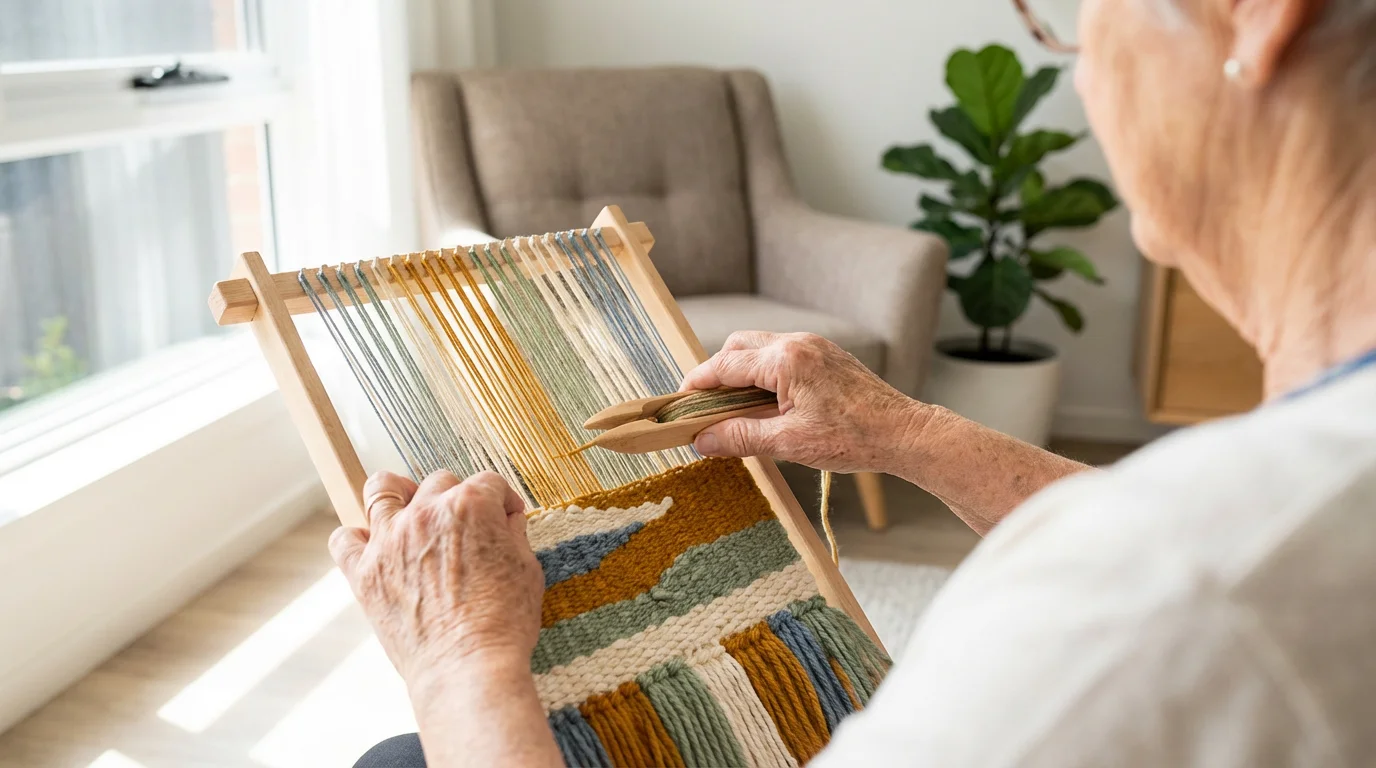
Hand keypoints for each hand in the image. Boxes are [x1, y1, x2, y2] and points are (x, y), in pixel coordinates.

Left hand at [328, 470, 543, 685]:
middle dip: (456, 498)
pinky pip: (344, 539)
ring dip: (397, 493)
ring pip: (381, 489)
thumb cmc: (504, 622)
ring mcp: (390, 540)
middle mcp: (426, 512)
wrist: (468, 668)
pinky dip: (355, 538)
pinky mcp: (365, 573)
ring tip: (407, 509)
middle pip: (438, 482)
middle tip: (464, 529)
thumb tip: (506, 520)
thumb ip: (513, 534)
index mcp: (471, 505)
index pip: (489, 483)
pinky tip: (373, 547)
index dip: (503, 502)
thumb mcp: (527, 568)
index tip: (506, 520)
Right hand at [681, 331, 922, 473]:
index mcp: (786, 360)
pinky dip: (764, 374)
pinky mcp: (826, 355)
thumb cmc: (853, 438)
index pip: (725, 364)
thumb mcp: (788, 443)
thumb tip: (702, 440)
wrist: (903, 433)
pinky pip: (782, 355)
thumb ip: (740, 437)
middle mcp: (798, 343)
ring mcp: (815, 346)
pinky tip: (765, 403)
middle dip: (716, 373)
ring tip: (733, 409)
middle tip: (703, 406)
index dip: (697, 383)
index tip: (680, 402)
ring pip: (761, 349)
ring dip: (741, 373)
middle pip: (739, 347)